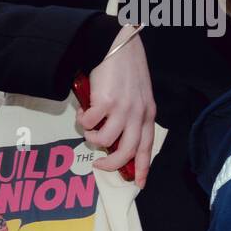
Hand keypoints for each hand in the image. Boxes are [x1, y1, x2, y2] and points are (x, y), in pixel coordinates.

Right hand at [76, 25, 155, 186]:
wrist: (116, 47)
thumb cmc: (124, 70)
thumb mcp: (137, 95)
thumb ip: (131, 115)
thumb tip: (114, 137)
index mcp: (147, 114)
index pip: (147, 147)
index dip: (142, 167)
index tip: (139, 183)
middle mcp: (138, 114)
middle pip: (126, 151)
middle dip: (111, 163)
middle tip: (99, 164)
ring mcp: (122, 109)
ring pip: (105, 139)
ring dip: (92, 137)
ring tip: (88, 128)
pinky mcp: (105, 102)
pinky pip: (89, 123)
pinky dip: (83, 121)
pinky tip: (83, 111)